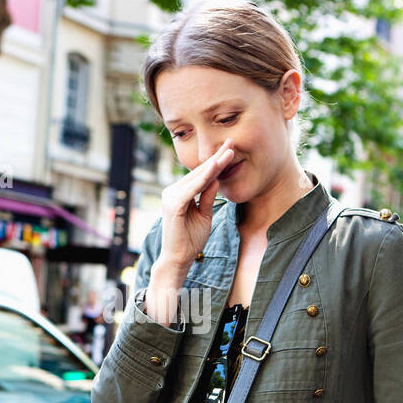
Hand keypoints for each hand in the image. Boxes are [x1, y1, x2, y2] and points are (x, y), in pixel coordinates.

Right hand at [158, 138, 236, 268]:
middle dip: (216, 158)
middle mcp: (172, 191)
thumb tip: (216, 178)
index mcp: (179, 193)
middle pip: (198, 172)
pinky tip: (216, 168)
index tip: (229, 150)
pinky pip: (193, 188)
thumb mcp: (204, 215)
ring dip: (213, 164)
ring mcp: (170, 196)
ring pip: (197, 177)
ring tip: (228, 152)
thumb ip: (207, 197)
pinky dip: (205, 177)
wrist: (178, 259)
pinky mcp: (173, 204)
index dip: (216, 163)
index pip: (200, 175)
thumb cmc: (190, 240)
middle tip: (231, 142)